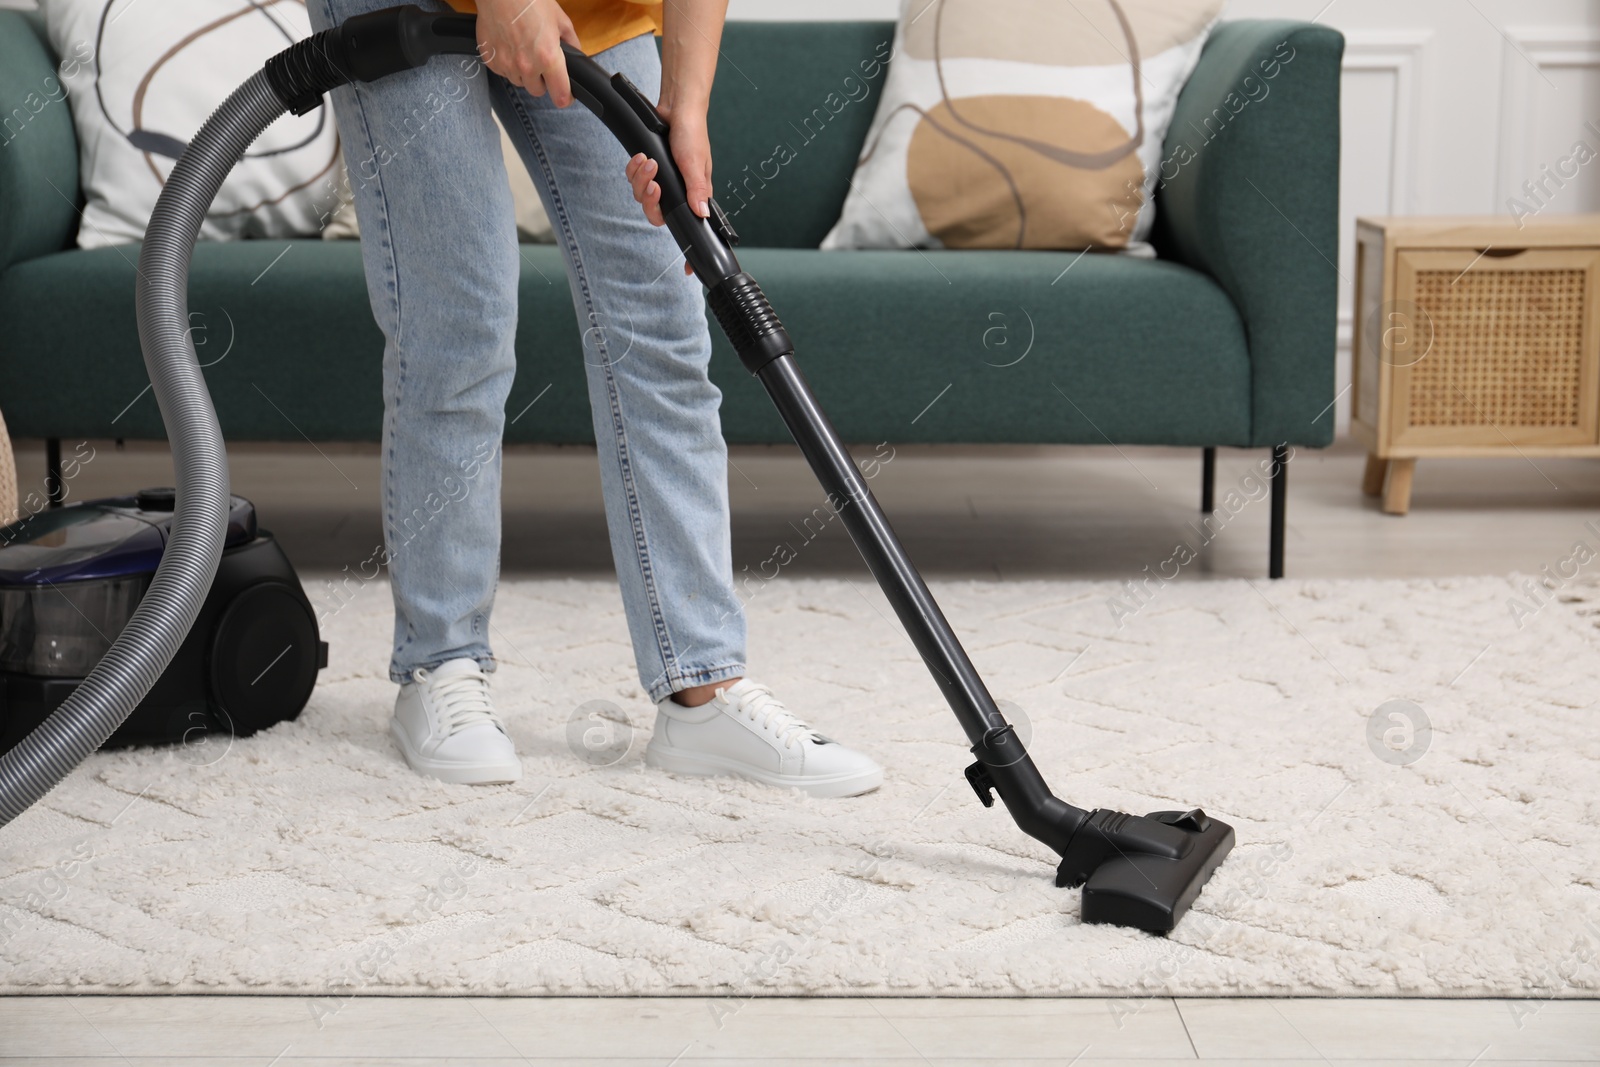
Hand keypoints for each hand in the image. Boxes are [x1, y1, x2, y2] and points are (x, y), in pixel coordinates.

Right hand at [474, 0, 580, 105]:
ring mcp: (506, 65)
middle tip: (541, 63)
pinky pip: (502, 72)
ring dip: (523, 73)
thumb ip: (572, 43)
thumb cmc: (530, 1)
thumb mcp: (560, 20)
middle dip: (542, 81)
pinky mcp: (490, 61)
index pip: (560, 95)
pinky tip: (509, 47)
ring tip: (524, 51)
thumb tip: (576, 56)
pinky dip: (507, 64)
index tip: (565, 95)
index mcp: (548, 58)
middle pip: (537, 91)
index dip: (565, 97)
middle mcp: (527, 67)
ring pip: (519, 82)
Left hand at [625, 104, 711, 273]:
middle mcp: (678, 192)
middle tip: (654, 182)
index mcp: (694, 195)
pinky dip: (634, 170)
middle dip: (649, 199)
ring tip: (648, 161)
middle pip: (656, 213)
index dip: (688, 249)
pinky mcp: (650, 170)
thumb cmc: (692, 132)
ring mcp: (663, 181)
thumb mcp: (695, 161)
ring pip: (642, 196)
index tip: (689, 270)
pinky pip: (634, 179)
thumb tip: (700, 214)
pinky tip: (640, 158)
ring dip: (640, 180)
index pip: (690, 228)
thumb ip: (696, 189)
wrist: (677, 107)